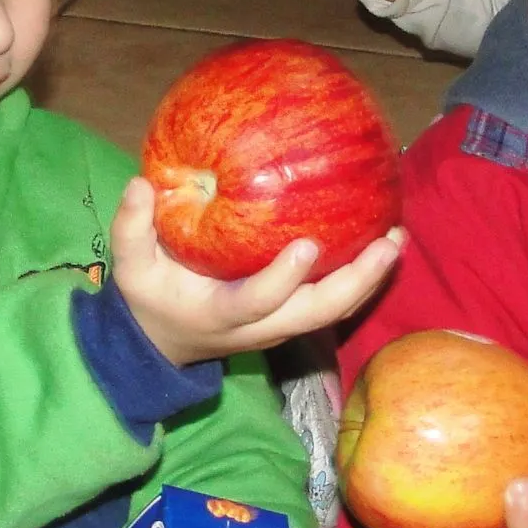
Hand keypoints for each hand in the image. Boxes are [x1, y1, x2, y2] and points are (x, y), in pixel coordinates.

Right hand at [110, 176, 403, 365]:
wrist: (163, 343)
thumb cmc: (152, 298)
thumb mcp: (131, 269)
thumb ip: (132, 229)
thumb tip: (141, 183)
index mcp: (222, 315)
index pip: (258, 302)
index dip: (283, 279)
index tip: (307, 245)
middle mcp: (260, 327)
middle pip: (317, 314)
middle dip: (356, 282)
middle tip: (387, 244)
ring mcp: (281, 326)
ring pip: (334, 312)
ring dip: (369, 280)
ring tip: (396, 239)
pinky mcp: (293, 317)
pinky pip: (334, 302)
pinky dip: (361, 278)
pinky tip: (381, 241)